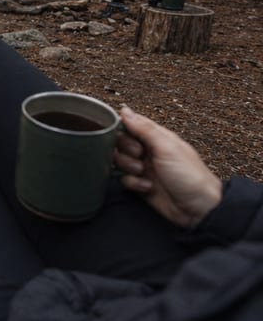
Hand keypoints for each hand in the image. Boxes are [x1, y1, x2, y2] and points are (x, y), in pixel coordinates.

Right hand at [114, 106, 221, 227]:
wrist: (200, 209)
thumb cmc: (191, 176)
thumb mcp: (167, 147)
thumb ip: (144, 128)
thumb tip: (125, 110)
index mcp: (158, 137)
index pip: (132, 124)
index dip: (124, 129)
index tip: (129, 137)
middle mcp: (150, 151)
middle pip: (122, 142)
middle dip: (126, 150)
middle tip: (140, 156)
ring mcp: (145, 168)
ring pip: (121, 160)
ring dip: (128, 167)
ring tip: (143, 172)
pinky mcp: (141, 185)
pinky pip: (125, 179)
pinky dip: (133, 183)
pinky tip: (147, 187)